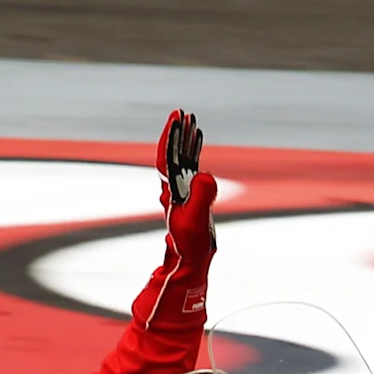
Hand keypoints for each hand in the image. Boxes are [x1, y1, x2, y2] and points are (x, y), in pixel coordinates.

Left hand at [156, 111, 215, 262]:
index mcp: (171, 190)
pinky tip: (198, 139)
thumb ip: (202, 197)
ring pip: (181, 157)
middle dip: (177, 132)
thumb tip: (206, 174)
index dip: (170, 137)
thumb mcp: (196, 220)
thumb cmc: (189, 243)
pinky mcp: (192, 194)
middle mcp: (174, 187)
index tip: (175, 120)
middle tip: (180, 113)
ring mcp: (182, 189)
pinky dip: (194, 150)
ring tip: (189, 120)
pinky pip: (191, 165)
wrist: (190, 260)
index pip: (167, 157)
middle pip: (173, 153)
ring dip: (185, 138)